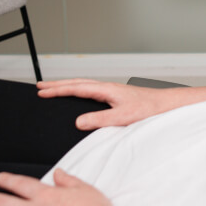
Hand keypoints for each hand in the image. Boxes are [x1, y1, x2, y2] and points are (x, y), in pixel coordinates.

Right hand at [37, 79, 171, 129]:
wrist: (166, 104)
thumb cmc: (149, 109)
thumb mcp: (123, 117)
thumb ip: (100, 120)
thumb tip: (79, 122)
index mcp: (106, 90)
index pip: (76, 88)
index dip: (57, 90)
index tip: (41, 91)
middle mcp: (107, 87)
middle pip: (77, 83)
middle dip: (57, 84)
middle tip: (39, 86)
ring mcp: (111, 90)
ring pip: (83, 85)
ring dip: (67, 86)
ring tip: (53, 88)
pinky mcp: (115, 96)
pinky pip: (91, 90)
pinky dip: (78, 90)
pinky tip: (78, 95)